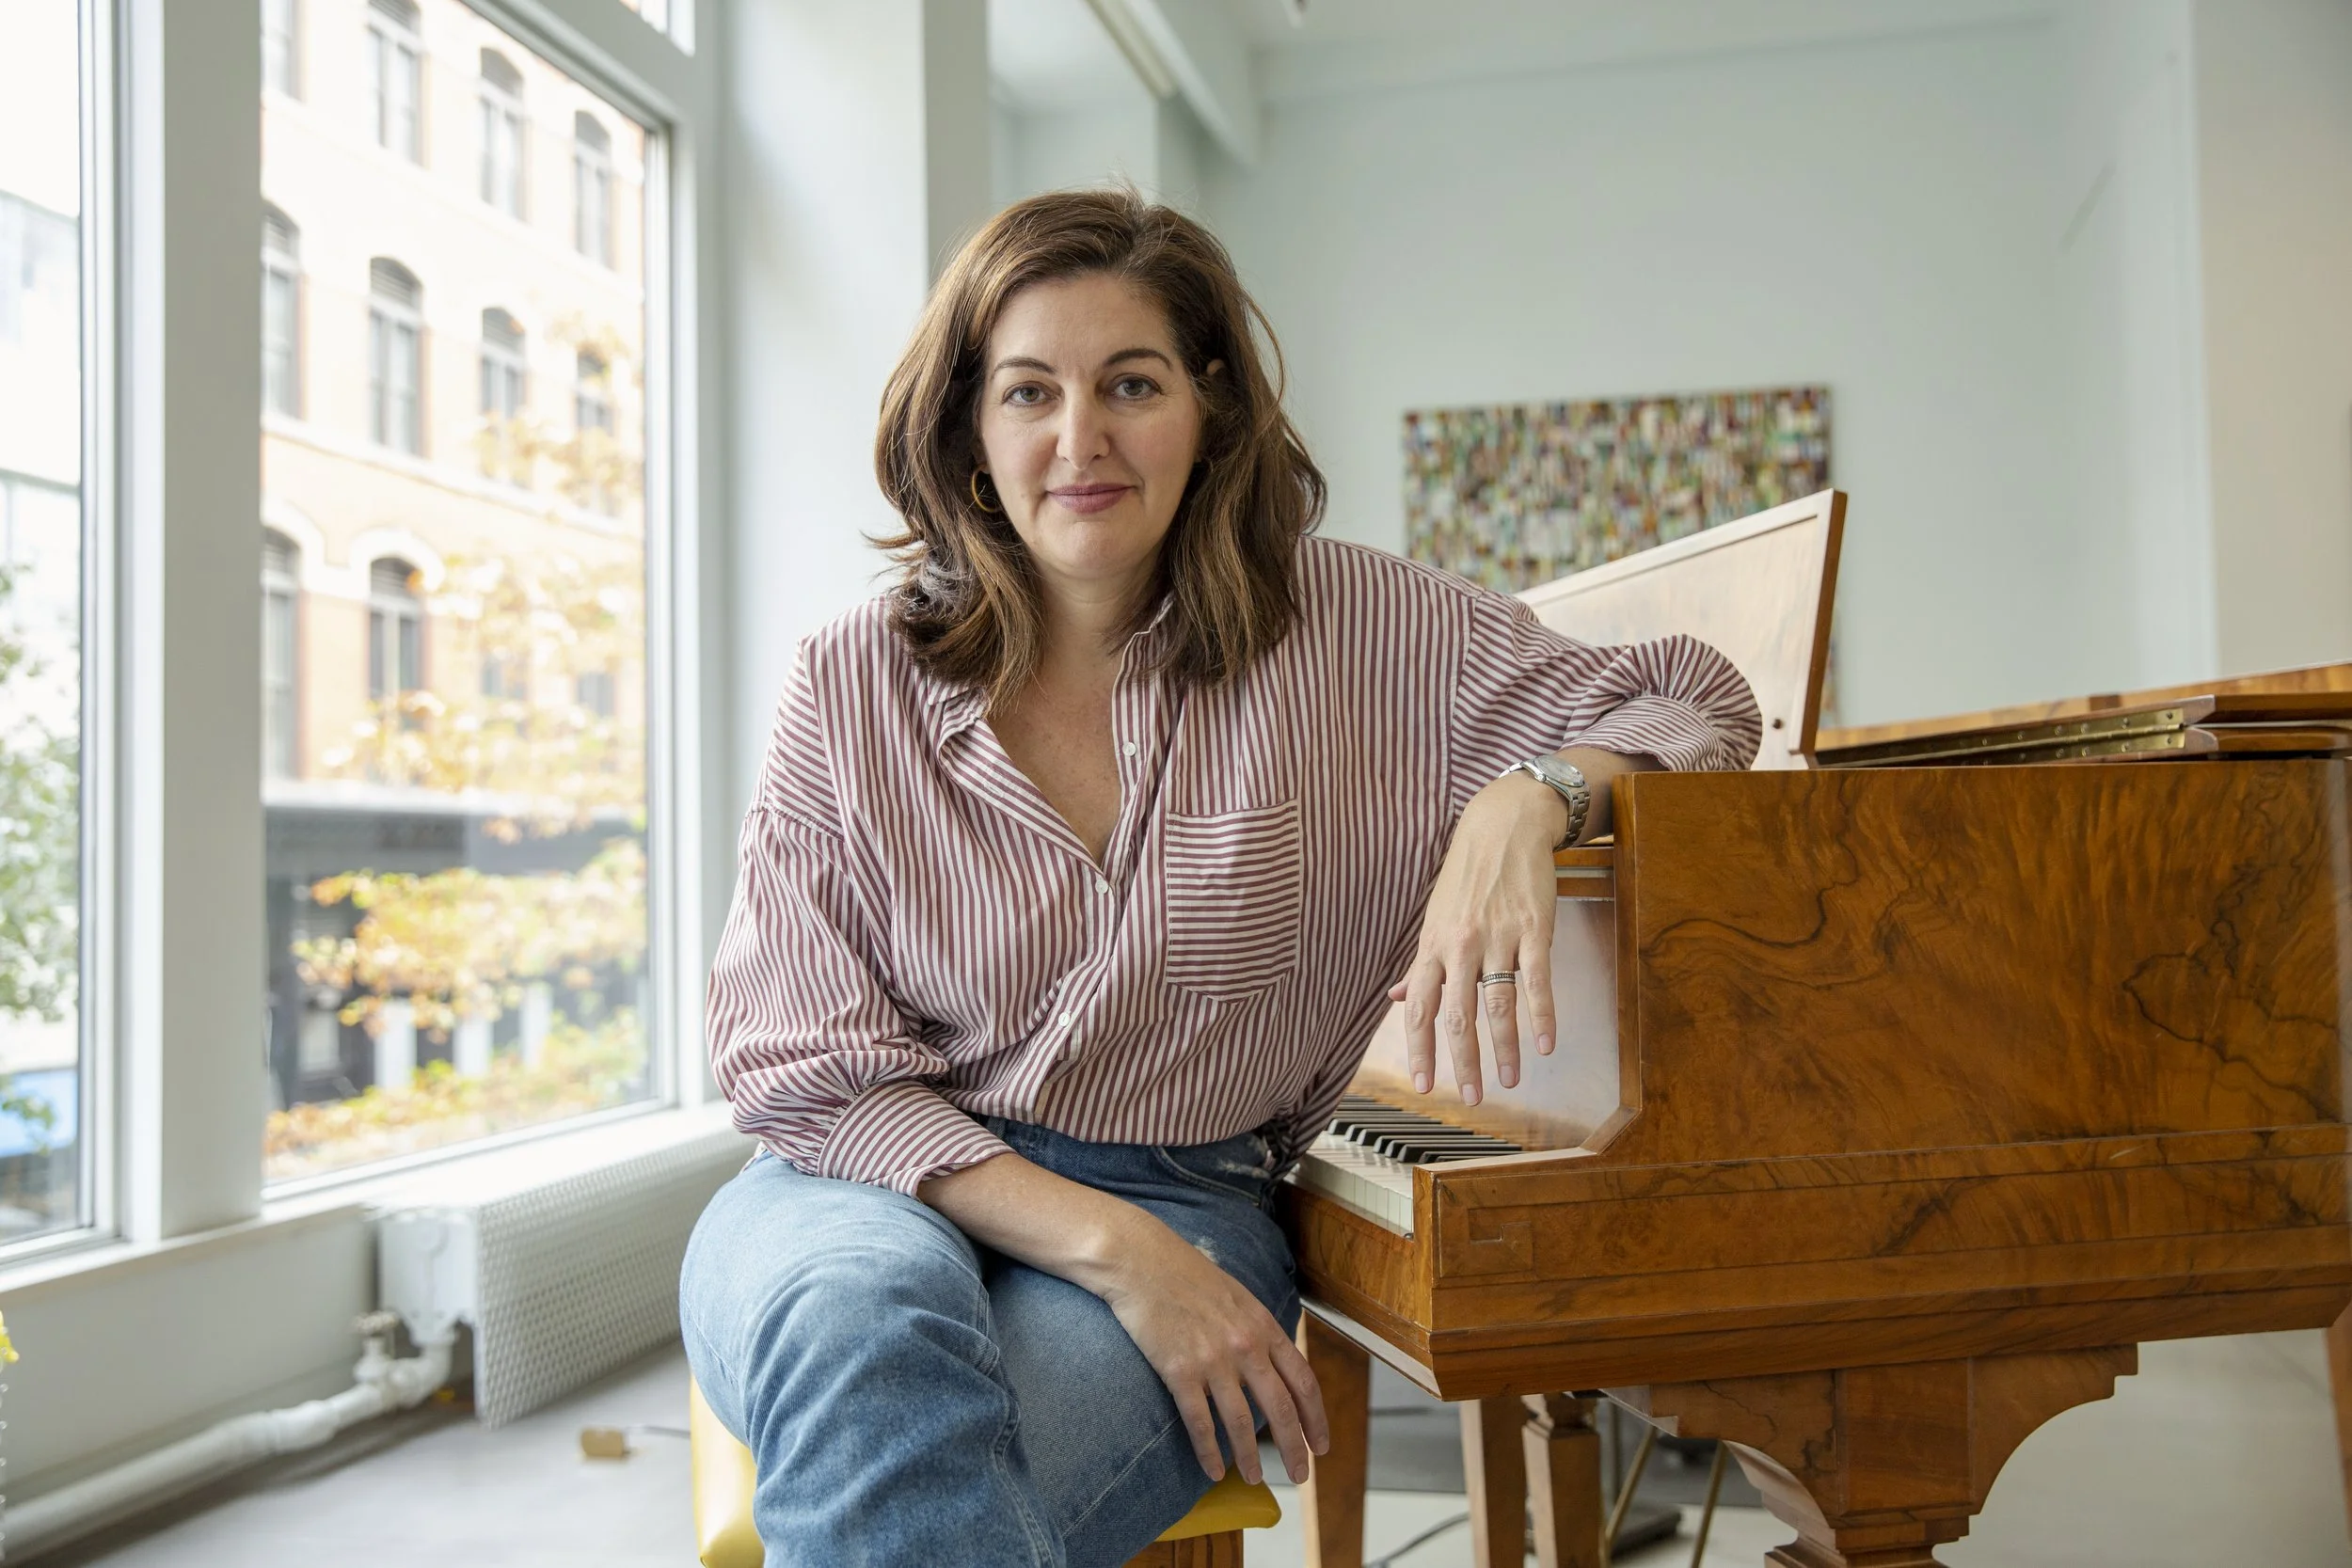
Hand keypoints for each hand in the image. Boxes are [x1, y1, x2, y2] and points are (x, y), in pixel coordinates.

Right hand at [1096, 1208, 1328, 1484]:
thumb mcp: (1237, 1297)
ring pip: (1241, 1423)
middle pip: (1280, 1409)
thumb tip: (1274, 1365)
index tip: (1320, 1445)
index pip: (1303, 1381)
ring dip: (1250, 1457)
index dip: (1315, 1418)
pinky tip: (1213, 1471)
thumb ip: (1258, 1331)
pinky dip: (1209, 1452)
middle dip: (1293, 1448)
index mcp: (1264, 1326)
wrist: (1141, 1261)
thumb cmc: (1186, 1276)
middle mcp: (1245, 1346)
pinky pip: (1200, 1423)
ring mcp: (1212, 1360)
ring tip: (1256, 1479)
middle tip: (1299, 1476)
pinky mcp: (1179, 1371)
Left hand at [1390, 772, 1561, 1104]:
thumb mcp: (1435, 919)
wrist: (1504, 827)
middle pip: (1459, 1015)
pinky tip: (1545, 1044)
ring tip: (1510, 1080)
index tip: (1424, 1084)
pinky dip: (1541, 1016)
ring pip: (1499, 1004)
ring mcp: (1498, 937)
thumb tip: (1399, 999)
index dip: (1421, 1050)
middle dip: (1464, 1062)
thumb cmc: (1467, 877)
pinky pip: (1537, 980)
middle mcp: (1461, 946)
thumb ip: (1422, 965)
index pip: (1422, 1009)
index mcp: (1434, 947)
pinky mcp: (1534, 929)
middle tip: (1472, 1097)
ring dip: (1506, 1048)